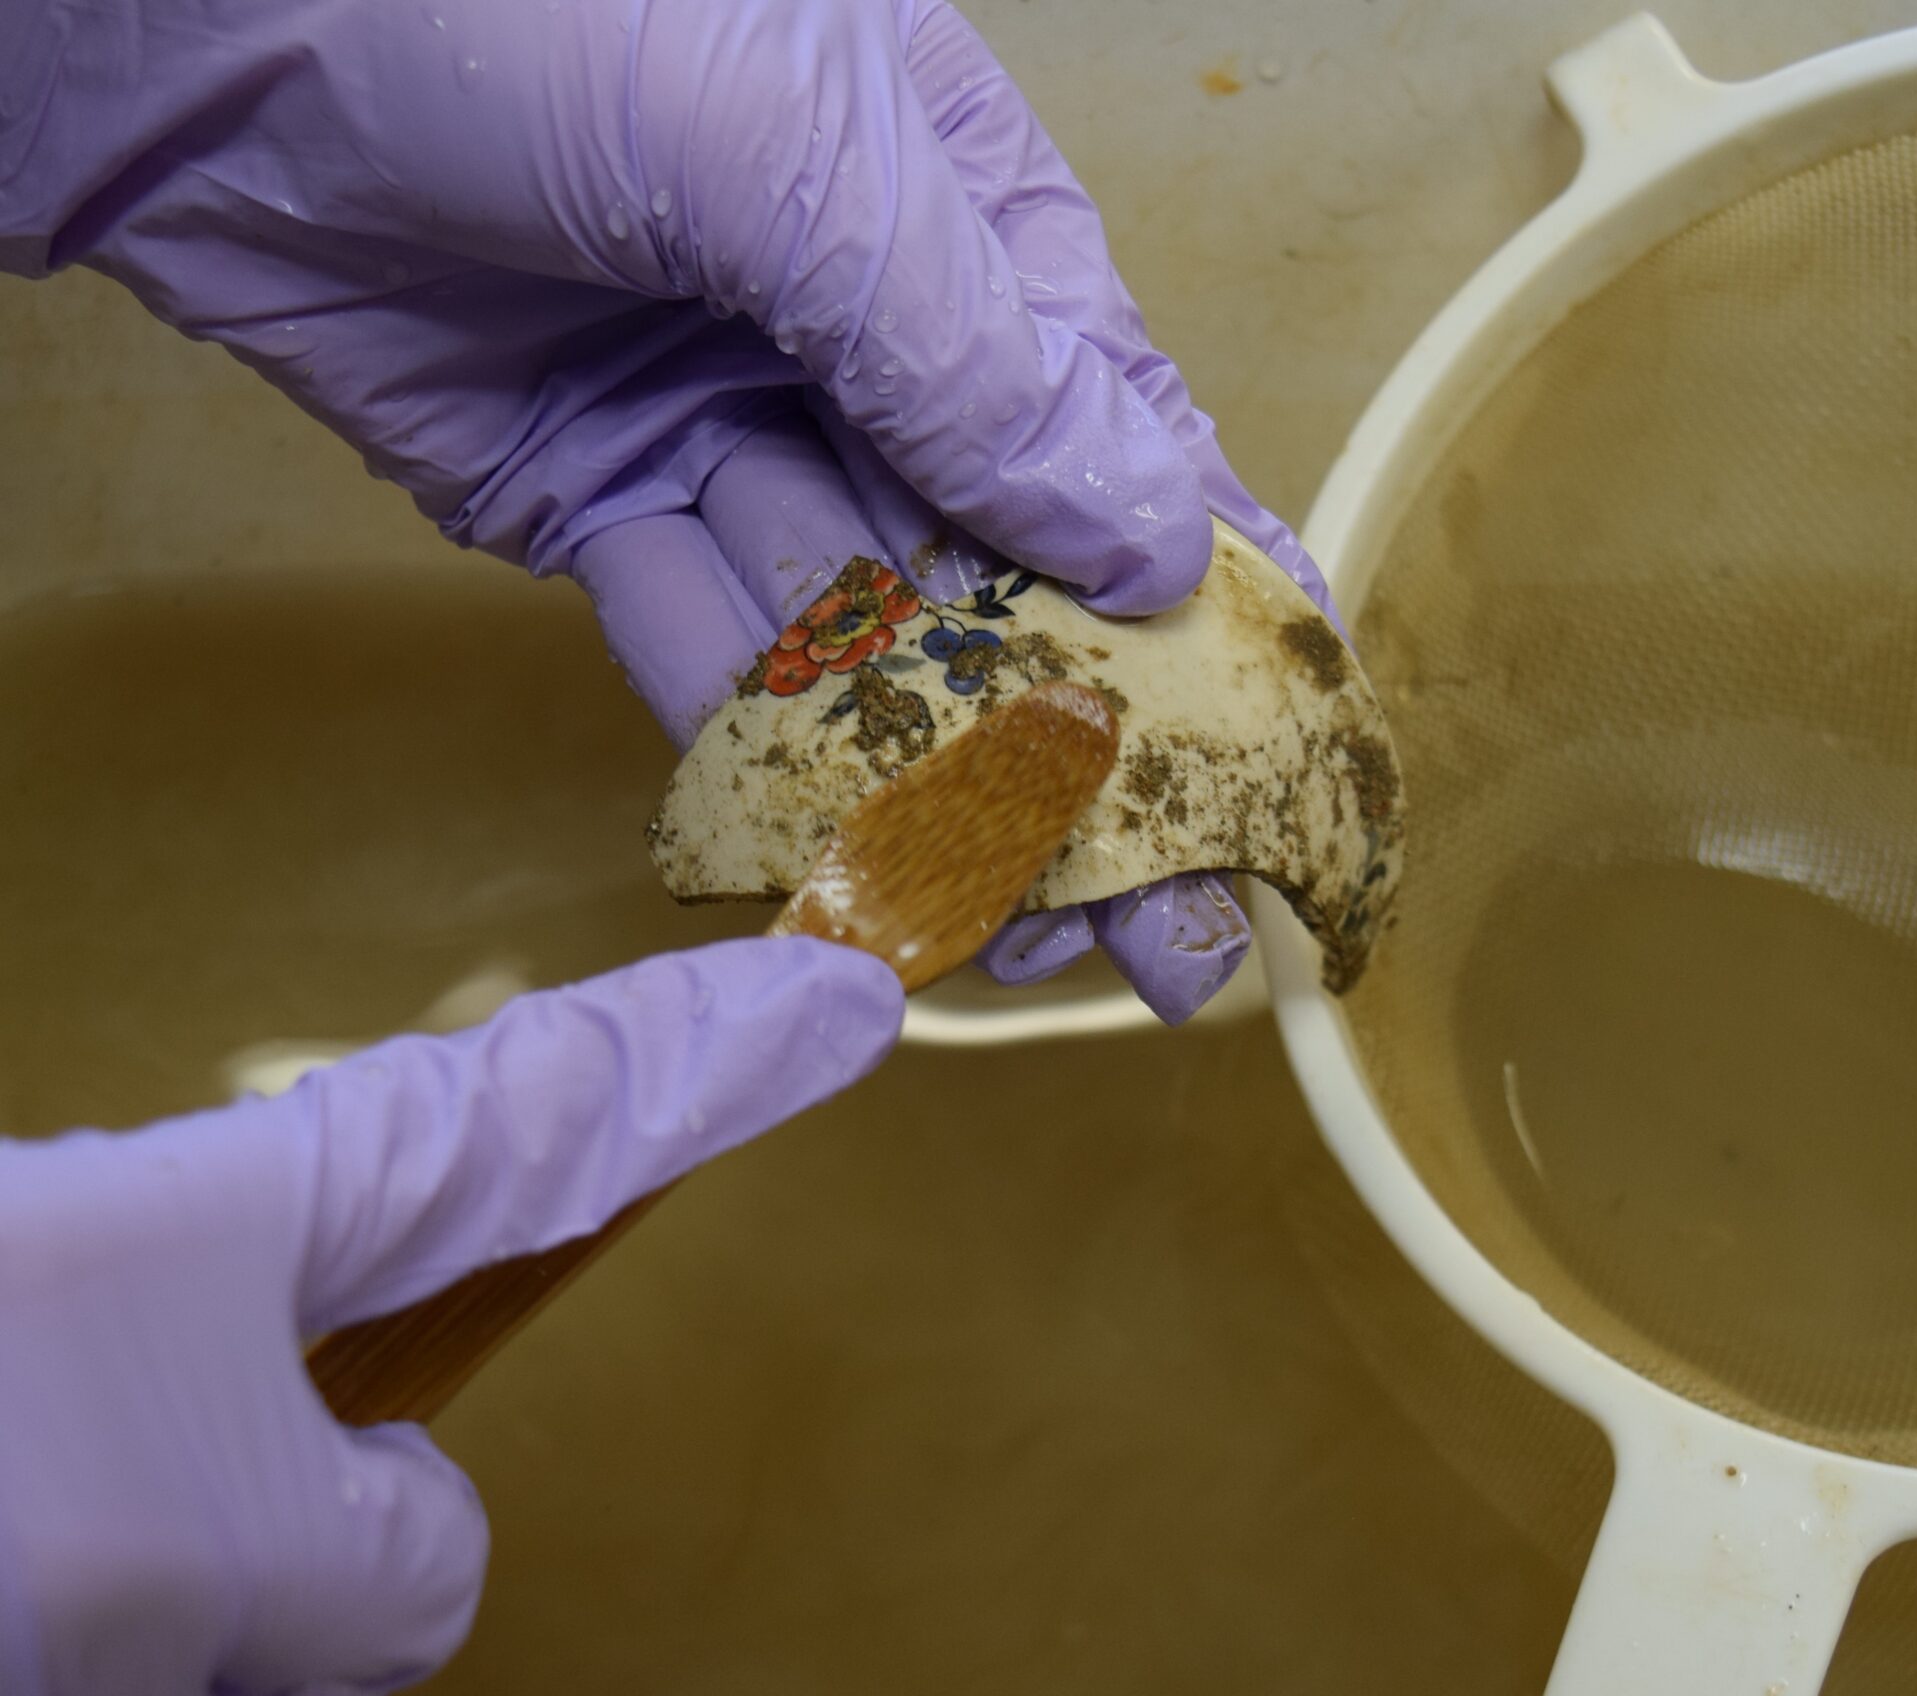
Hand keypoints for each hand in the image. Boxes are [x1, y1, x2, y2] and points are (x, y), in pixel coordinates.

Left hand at [0, 938, 901, 1695]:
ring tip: (97, 1653)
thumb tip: (386, 1565)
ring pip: (270, 1582)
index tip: (839, 995)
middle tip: (226, 1638)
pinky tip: (92, 1665)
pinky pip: (177, 1643)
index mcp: (245, 1215)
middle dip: (348, 1556)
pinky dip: (156, 1674)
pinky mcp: (58, 1546)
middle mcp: (175, 1306)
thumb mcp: (227, 1535)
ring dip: (221, 1669)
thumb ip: (386, 1546)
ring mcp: (101, 1429)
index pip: (545, 1117)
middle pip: (390, 1414)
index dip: (706, 1067)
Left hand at [1, 0, 1335, 1021]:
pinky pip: (692, 633)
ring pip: (857, 626)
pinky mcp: (589, 495)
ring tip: (1001, 925)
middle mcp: (861, 329)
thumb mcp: (794, 149)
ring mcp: (725, 418)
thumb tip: (1155, 540)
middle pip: (1005, 566)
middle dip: (1082, 746)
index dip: (1212, 595)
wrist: (182, 7)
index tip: (1281, 753)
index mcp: (961, 216)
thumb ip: (974, 355)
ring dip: (926, 775)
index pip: (1124, 427)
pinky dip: (748, 734)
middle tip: (1157, 930)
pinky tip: (826, 847)